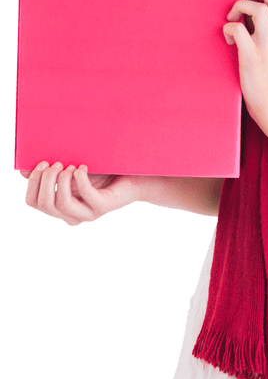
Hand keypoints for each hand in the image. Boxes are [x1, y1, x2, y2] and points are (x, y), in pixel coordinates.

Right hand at [19, 161, 142, 226]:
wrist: (131, 177)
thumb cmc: (100, 172)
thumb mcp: (70, 170)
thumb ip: (50, 170)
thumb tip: (25, 166)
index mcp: (59, 207)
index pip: (32, 202)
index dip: (31, 182)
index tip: (41, 163)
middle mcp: (71, 215)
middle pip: (44, 203)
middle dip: (46, 179)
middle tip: (57, 162)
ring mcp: (87, 214)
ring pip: (61, 203)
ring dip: (62, 179)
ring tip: (71, 165)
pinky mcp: (102, 208)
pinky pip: (85, 195)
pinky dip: (80, 178)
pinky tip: (83, 167)